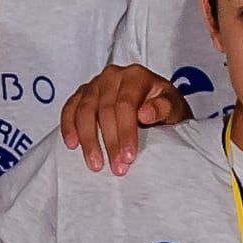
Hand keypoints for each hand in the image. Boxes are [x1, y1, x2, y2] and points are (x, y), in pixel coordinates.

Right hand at [57, 64, 180, 175]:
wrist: (154, 104)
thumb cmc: (163, 106)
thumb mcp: (174, 107)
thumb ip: (163, 108)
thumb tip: (144, 114)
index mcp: (136, 76)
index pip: (126, 105)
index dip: (125, 133)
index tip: (129, 157)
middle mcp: (113, 76)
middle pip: (104, 110)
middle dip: (110, 142)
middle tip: (117, 167)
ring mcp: (95, 84)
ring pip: (84, 111)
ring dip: (88, 140)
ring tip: (95, 164)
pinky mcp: (82, 94)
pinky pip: (70, 108)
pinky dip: (69, 127)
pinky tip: (72, 144)